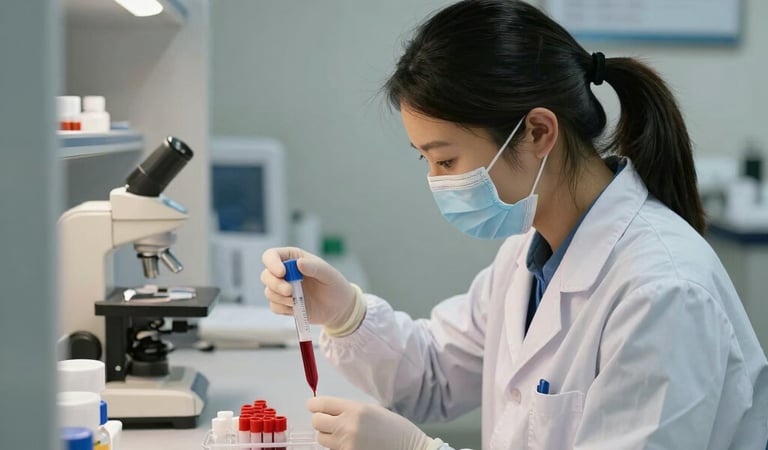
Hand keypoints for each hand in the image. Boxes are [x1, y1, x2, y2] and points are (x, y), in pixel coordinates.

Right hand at [261, 247, 356, 328]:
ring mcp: (283, 289)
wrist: (339, 308)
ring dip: (280, 297)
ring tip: (297, 301)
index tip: (282, 273)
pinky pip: (274, 306)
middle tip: (290, 291)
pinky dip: (283, 308)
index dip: (272, 263)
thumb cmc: (335, 285)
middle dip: (275, 284)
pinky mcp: (284, 304)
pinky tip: (296, 308)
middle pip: (266, 275)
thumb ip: (314, 267)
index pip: (271, 256)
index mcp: (293, 258)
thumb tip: (298, 263)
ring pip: (269, 292)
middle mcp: (285, 272)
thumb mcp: (328, 274)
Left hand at [308, 396, 434, 449]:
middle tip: (328, 421)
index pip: (321, 404)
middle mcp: (347, 426)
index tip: (313, 406)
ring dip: (328, 435)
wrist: (410, 449)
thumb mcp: (372, 411)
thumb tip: (329, 411)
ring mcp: (346, 445)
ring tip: (343, 434)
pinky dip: (337, 447)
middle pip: (316, 422)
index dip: (314, 405)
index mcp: (354, 410)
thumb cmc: (395, 429)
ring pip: (322, 438)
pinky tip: (351, 444)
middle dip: (320, 420)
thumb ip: (349, 410)